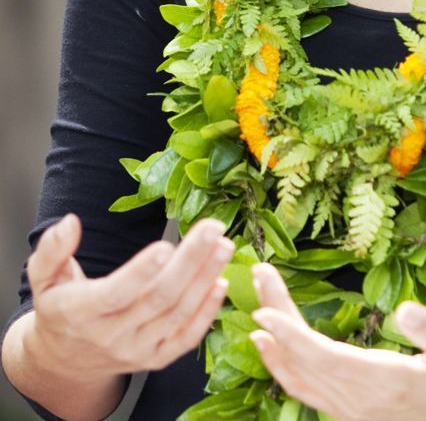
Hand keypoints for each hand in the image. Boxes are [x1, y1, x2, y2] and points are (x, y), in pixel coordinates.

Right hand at [26, 213, 233, 376]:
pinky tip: (221, 283)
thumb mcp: (43, 277)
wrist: (63, 360)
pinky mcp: (154, 359)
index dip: (141, 271)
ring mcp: (136, 350)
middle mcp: (111, 336)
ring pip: (177, 316)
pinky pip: (185, 340)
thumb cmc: (59, 307)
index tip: (166, 245)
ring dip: (205, 279)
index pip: (115, 294)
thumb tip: (70, 223)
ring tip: (224, 246)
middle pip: (157, 299)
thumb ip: (53, 249)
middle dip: (190, 261)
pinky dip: (207, 314)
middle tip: (212, 228)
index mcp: (80, 312)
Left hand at [250, 263, 425, 420]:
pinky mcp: (349, 411)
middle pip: (304, 361)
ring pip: (300, 376)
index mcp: (385, 382)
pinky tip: (269, 344)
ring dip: (275, 338)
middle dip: (276, 317)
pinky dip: (282, 365)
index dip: (291, 336)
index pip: (324, 358)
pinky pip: (306, 389)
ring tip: (259, 296)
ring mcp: (351, 411)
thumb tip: (407, 309)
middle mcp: (360, 402)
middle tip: (259, 275)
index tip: (264, 310)